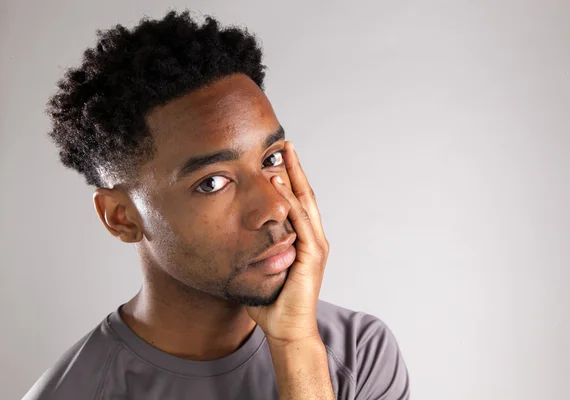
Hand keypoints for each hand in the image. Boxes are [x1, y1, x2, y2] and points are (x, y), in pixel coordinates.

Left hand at [245, 141, 329, 346]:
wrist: (287, 330)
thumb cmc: (272, 304)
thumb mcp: (260, 270)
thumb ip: (252, 252)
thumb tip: (230, 241)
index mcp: (302, 241)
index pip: (296, 203)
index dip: (288, 179)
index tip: (277, 158)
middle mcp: (312, 238)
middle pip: (305, 195)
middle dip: (294, 169)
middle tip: (285, 144)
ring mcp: (315, 246)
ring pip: (304, 202)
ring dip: (293, 176)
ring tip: (283, 153)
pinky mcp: (312, 255)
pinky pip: (300, 221)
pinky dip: (290, 200)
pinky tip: (279, 182)